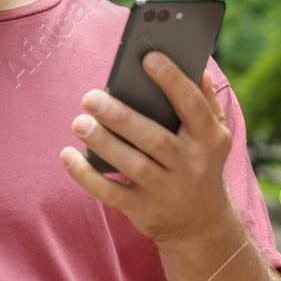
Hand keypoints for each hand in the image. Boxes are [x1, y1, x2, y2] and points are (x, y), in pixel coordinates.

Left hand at [58, 50, 236, 245]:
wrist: (200, 223)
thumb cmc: (199, 162)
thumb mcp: (213, 135)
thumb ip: (204, 100)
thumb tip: (196, 66)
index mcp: (209, 139)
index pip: (193, 106)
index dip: (172, 81)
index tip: (147, 58)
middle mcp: (191, 165)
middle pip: (155, 139)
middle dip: (121, 117)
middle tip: (91, 97)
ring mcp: (167, 190)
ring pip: (134, 166)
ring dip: (103, 143)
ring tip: (78, 123)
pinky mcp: (144, 210)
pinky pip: (112, 194)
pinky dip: (87, 176)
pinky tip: (67, 155)